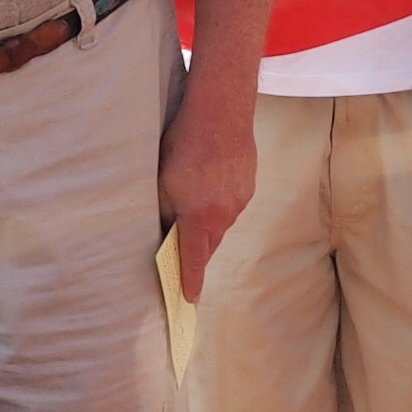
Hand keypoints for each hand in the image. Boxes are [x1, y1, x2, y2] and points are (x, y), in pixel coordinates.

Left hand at [159, 76, 258, 302]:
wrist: (221, 112)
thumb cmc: (184, 144)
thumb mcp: (163, 183)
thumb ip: (166, 212)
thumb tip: (166, 229)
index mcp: (200, 217)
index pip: (194, 260)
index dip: (191, 281)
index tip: (190, 299)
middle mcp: (225, 214)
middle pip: (210, 244)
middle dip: (198, 251)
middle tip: (184, 253)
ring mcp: (240, 199)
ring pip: (222, 223)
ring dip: (208, 222)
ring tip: (194, 203)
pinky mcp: (249, 183)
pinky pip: (232, 204)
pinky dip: (219, 203)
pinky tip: (209, 184)